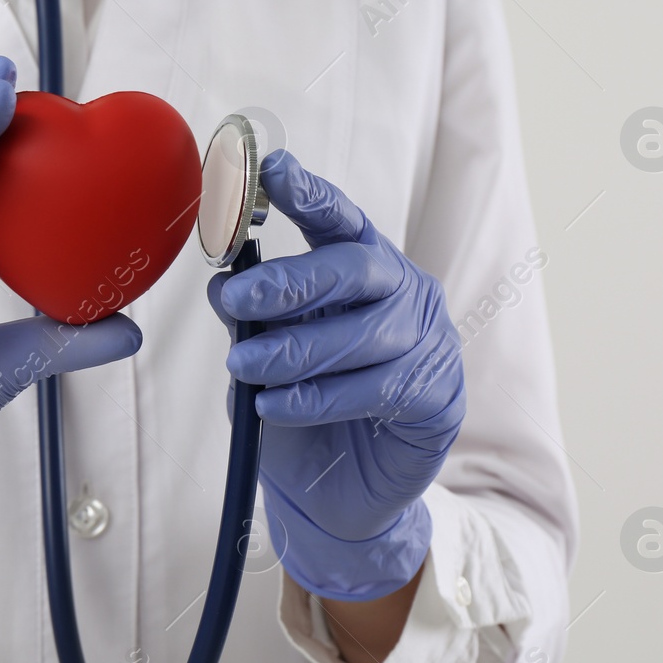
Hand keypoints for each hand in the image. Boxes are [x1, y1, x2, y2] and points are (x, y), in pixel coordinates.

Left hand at [209, 150, 464, 601]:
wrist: (334, 492)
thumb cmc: (301, 408)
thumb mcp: (264, 356)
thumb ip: (253, 319)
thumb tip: (224, 287)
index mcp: (359, 265)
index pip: (337, 219)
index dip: (308, 194)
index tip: (273, 170)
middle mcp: (400, 292)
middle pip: (353, 269)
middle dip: (289, 282)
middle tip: (234, 299)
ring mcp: (427, 341)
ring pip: (362, 334)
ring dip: (294, 351)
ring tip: (245, 369)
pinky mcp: (438, 396)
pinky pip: (375, 389)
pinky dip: (318, 398)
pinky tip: (277, 406)